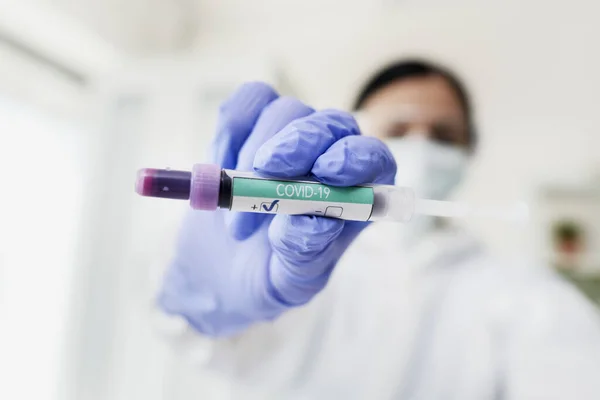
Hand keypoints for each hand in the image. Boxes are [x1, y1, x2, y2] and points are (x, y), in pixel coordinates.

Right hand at [158, 82, 395, 336]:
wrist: (227, 267)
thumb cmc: (273, 271)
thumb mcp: (292, 279)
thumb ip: (305, 252)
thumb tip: (312, 221)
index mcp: (356, 192)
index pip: (372, 158)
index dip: (355, 157)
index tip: (326, 172)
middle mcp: (330, 155)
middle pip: (330, 123)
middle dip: (299, 143)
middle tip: (264, 171)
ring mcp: (291, 136)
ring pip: (284, 110)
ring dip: (253, 151)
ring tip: (237, 208)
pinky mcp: (253, 125)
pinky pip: (246, 103)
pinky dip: (229, 131)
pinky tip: (221, 168)